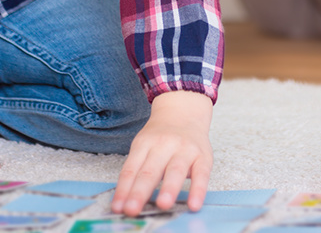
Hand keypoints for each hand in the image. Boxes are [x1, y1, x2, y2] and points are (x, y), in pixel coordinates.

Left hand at [112, 91, 212, 216]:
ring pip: (175, 170)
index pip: (131, 169)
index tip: (117, 208)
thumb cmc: (161, 136)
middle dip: (140, 192)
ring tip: (162, 204)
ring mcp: (184, 150)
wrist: (184, 111)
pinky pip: (201, 175)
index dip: (123, 189)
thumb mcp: (143, 145)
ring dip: (168, 188)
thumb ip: (136, 170)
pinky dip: (198, 190)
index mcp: (144, 143)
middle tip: (132, 209)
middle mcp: (163, 145)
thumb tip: (125, 200)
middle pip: (150, 171)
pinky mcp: (203, 157)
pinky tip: (193, 204)